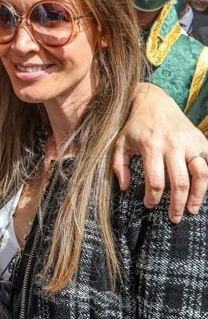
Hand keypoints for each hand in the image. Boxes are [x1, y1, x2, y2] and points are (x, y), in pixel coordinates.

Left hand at [113, 83, 207, 222]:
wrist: (153, 100)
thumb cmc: (135, 125)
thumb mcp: (120, 143)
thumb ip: (119, 165)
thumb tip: (124, 187)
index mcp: (151, 146)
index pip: (156, 181)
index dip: (153, 198)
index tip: (149, 205)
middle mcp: (173, 145)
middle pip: (180, 182)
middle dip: (177, 205)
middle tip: (174, 218)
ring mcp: (189, 142)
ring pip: (201, 174)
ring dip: (199, 195)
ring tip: (193, 209)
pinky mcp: (200, 139)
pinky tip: (205, 190)